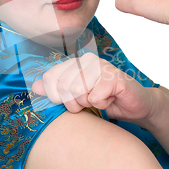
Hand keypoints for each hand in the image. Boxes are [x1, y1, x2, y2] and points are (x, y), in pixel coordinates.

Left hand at [32, 52, 155, 121]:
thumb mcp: (76, 99)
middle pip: (63, 86)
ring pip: (78, 91)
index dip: (55, 97)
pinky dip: (102, 104)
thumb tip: (34, 87)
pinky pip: (96, 96)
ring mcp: (102, 66)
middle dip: (74, 104)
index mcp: (75, 64)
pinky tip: (111, 99)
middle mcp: (87, 61)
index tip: (69, 103)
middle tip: (88, 103)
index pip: (50, 78)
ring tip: (100, 99)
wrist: (134, 107)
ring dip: (89, 103)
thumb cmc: (105, 101)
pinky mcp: (115, 77)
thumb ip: (57, 92)